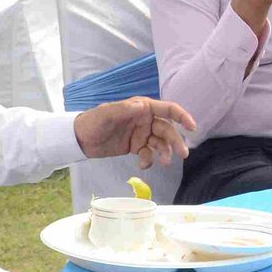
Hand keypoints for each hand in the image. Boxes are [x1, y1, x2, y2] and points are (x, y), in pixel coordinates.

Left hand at [75, 97, 195, 168]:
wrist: (79, 139)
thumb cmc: (93, 122)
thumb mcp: (106, 114)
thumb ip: (124, 110)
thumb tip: (142, 107)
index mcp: (142, 108)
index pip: (168, 110)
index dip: (182, 116)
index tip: (192, 127)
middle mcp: (145, 120)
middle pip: (168, 130)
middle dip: (176, 141)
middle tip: (182, 154)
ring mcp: (141, 134)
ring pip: (160, 143)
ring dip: (165, 152)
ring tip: (164, 163)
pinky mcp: (135, 147)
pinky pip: (148, 154)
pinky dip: (149, 160)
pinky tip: (143, 165)